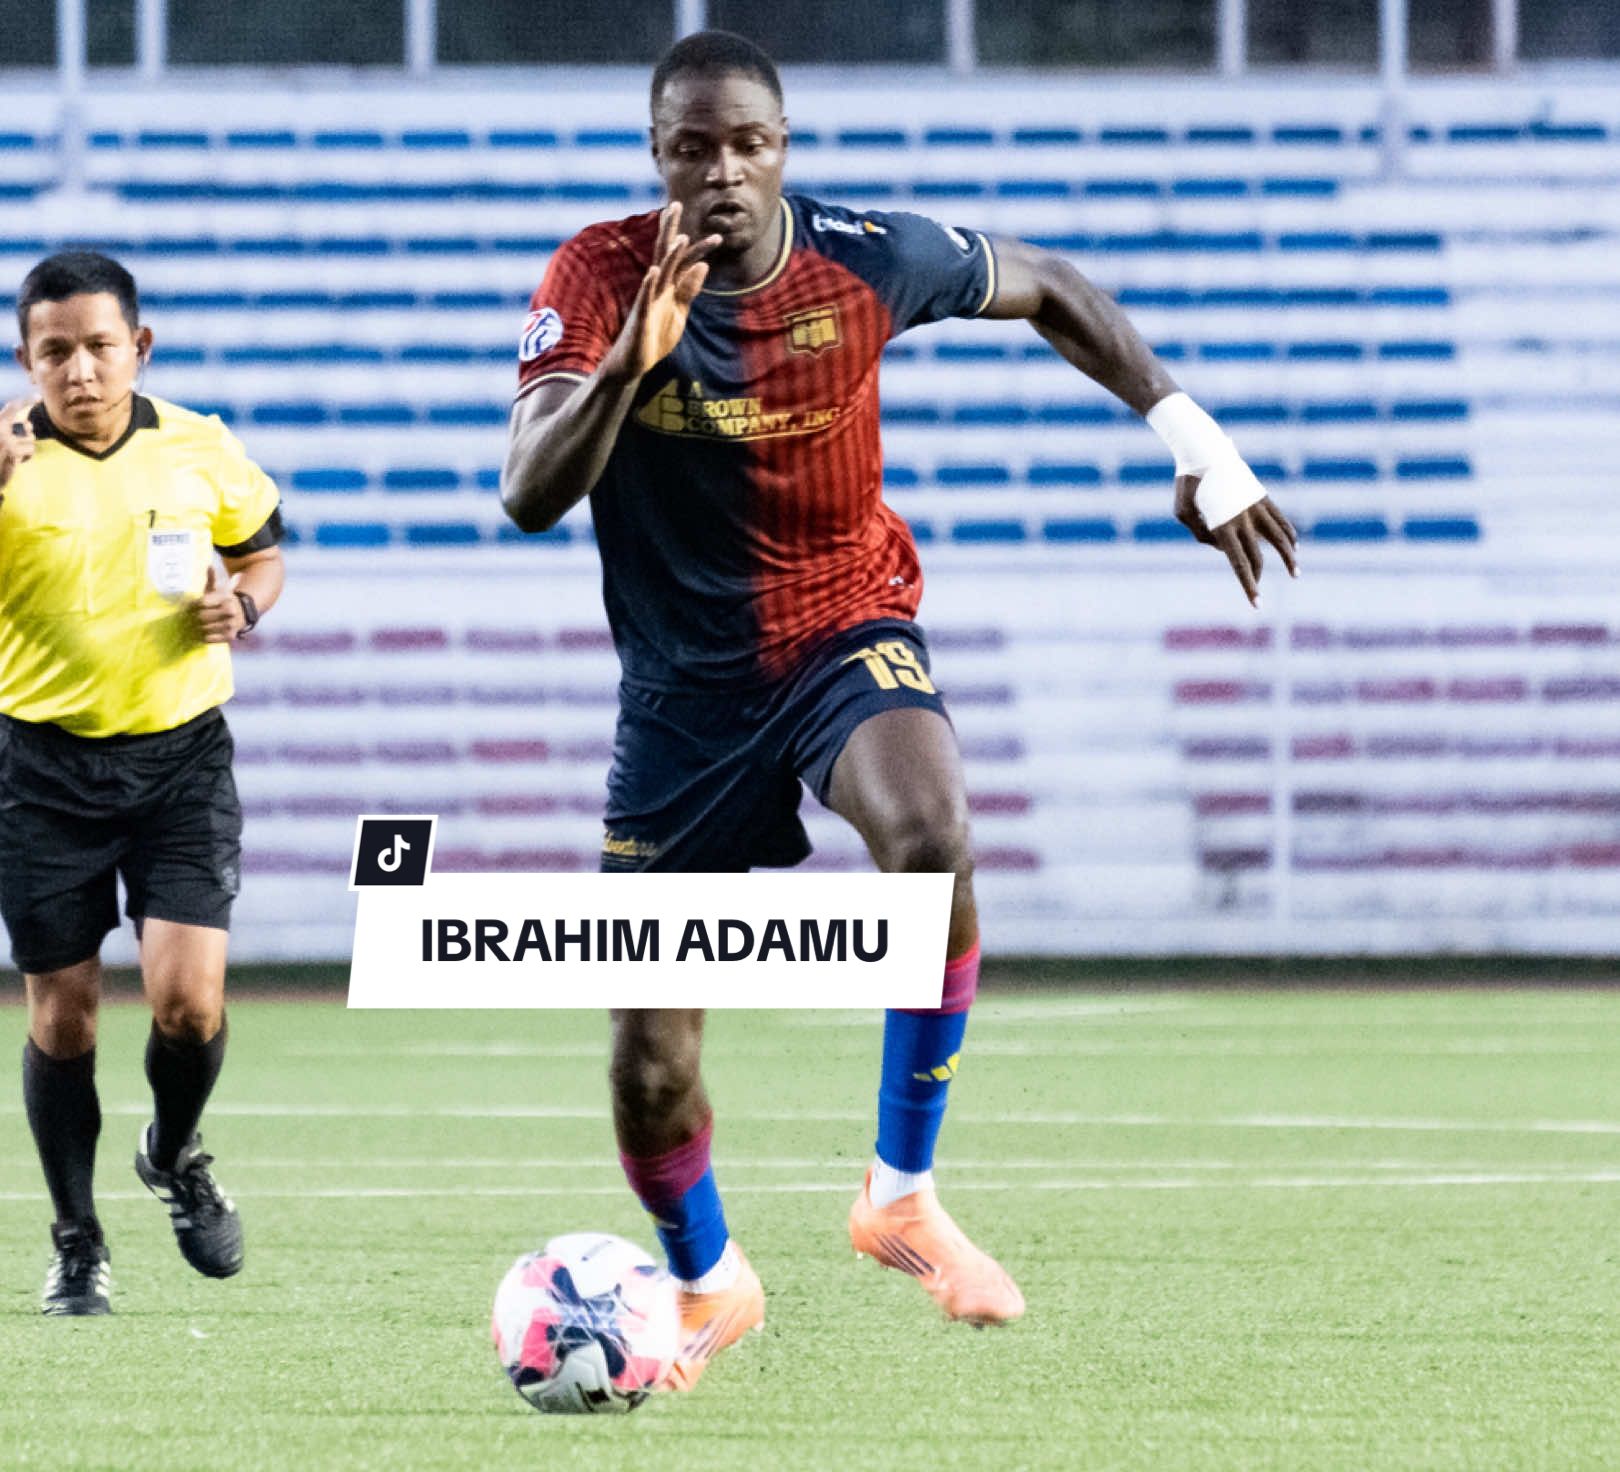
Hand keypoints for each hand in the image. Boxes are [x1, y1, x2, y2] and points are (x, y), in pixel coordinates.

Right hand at [0, 395, 40, 500]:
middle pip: (27, 426)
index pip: (11, 408)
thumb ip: (12, 431)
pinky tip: (16, 461)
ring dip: (25, 449)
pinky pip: (30, 450)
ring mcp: (5, 440)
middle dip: (27, 436)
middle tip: (15, 447)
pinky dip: (26, 456)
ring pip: (30, 440)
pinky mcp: (12, 451)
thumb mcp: (3, 440)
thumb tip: (28, 424)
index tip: (38, 396)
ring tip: (13, 455)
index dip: (25, 401)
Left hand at [186, 564, 244, 643]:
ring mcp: (231, 624)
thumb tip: (210, 566)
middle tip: (196, 617)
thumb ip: (212, 579)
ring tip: (200, 625)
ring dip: (200, 627)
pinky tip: (206, 633)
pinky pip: (211, 638)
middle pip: (202, 616)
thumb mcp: (218, 590)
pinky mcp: (230, 636)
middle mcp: (230, 611)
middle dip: (197, 617)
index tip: (196, 605)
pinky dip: (206, 637)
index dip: (196, 604)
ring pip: (206, 628)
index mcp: (226, 598)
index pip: (202, 603)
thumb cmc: (223, 600)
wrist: (242, 613)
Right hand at [600, 202, 720, 382]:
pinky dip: (649, 285)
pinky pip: (644, 299)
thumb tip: (703, 266)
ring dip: (670, 256)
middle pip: (665, 254)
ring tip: (680, 237)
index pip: (681, 260)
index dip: (697, 247)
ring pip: (659, 273)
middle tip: (675, 204)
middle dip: (671, 230)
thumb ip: (689, 290)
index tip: (717, 236)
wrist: (634, 362)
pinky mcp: (640, 317)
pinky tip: (653, 272)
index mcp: (668, 286)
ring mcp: (648, 300)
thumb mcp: (680, 312)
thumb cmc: (655, 336)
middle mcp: (657, 287)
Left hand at [1174, 474, 1298, 608]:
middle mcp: (1242, 519)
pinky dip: (1288, 533)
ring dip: (1289, 557)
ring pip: (1279, 538)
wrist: (1203, 451)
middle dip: (1258, 578)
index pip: (1240, 564)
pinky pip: (1279, 519)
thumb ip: (1201, 534)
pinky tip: (1294, 544)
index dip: (1249, 587)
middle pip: (1257, 556)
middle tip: (1257, 593)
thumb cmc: (1186, 484)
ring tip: (1296, 572)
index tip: (1257, 605)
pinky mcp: (1261, 496)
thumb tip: (1221, 545)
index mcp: (1222, 526)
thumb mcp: (1183, 513)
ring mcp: (1255, 507)